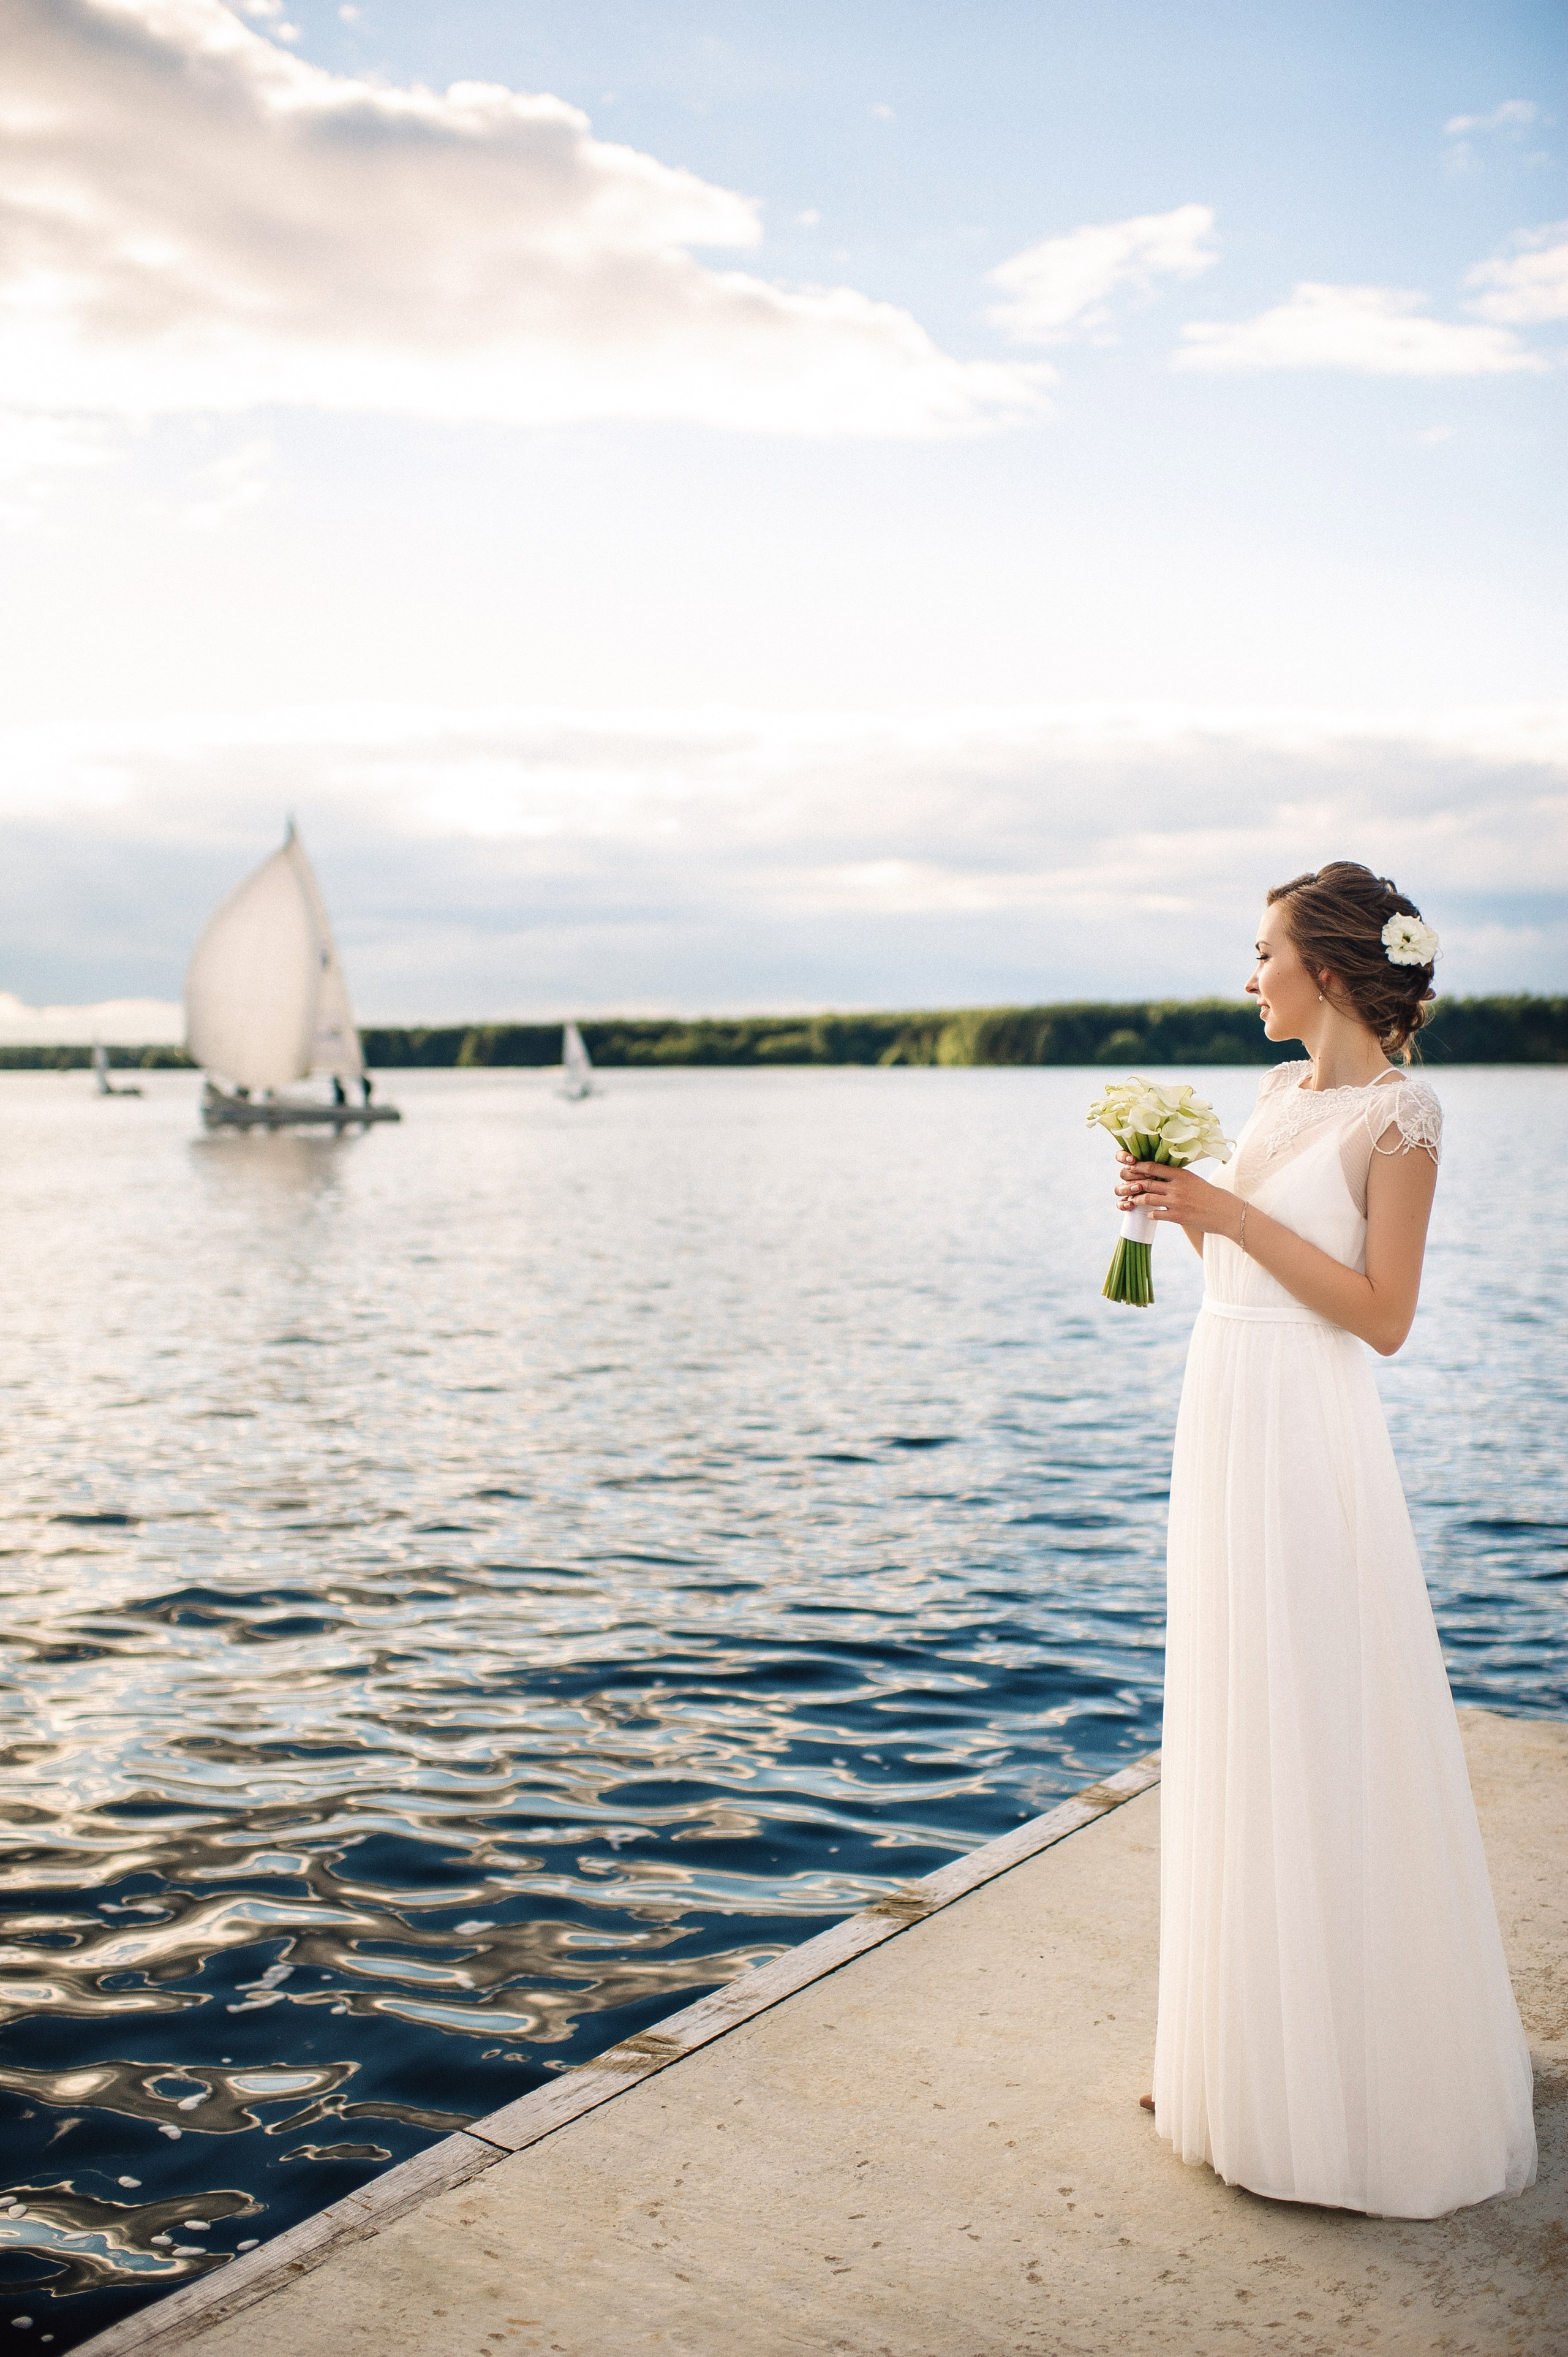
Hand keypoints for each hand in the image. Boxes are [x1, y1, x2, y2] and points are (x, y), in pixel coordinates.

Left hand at [1114, 1152, 1241, 1238]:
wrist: (1225, 1212)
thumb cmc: (1209, 1195)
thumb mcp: (1193, 1180)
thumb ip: (1177, 1177)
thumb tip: (1159, 1173)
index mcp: (1181, 1174)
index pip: (1153, 1167)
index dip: (1137, 1167)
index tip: (1128, 1168)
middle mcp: (1177, 1186)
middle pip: (1146, 1182)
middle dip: (1132, 1184)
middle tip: (1124, 1186)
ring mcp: (1177, 1202)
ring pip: (1148, 1199)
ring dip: (1138, 1200)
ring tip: (1134, 1201)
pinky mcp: (1178, 1217)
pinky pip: (1156, 1214)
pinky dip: (1150, 1214)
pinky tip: (1150, 1214)